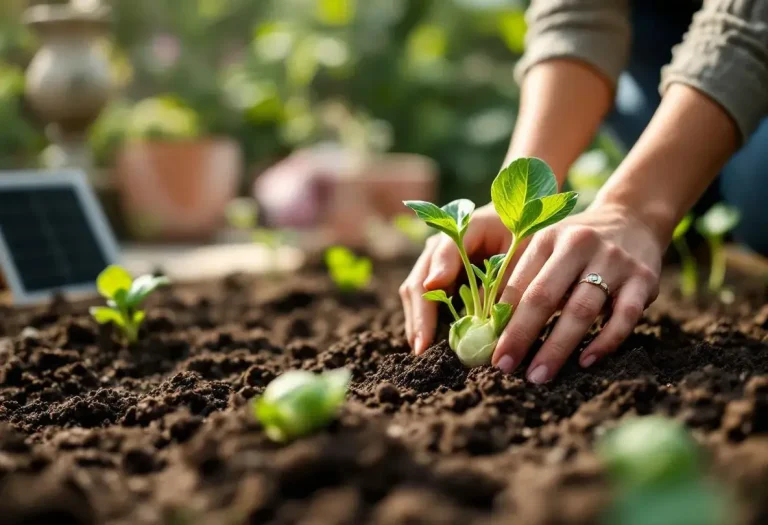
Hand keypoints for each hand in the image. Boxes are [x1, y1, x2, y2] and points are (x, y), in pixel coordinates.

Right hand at [399, 204, 515, 354]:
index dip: (442, 265)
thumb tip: (479, 321)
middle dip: (421, 311)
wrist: (529, 233)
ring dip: (418, 319)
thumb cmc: (531, 244)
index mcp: (471, 225)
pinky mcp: (437, 276)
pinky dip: (425, 320)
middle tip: (422, 344)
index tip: (435, 285)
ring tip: (422, 349)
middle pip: (422, 274)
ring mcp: (437, 259)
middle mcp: (445, 241)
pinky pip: (424, 298)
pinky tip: (428, 342)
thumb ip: (504, 282)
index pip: (449, 246)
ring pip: (416, 289)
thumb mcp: (525, 257)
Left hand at [400, 202, 663, 382]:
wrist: (633, 218)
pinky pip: (624, 317)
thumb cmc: (576, 244)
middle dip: (522, 335)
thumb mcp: (546, 248)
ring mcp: (614, 261)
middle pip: (545, 296)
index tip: (490, 351)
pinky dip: (605, 341)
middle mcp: (579, 245)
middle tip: (505, 367)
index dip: (501, 320)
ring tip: (539, 375)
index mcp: (548, 238)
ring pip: (582, 309)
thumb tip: (484, 322)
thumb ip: (519, 278)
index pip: (519, 283)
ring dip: (558, 346)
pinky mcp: (644, 278)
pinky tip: (586, 361)